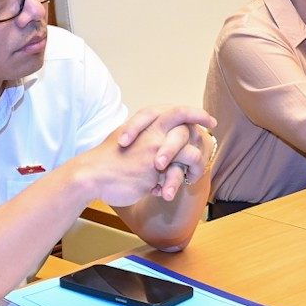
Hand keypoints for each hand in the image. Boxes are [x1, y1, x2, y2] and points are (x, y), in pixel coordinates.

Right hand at [83, 107, 215, 204]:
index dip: (194, 113)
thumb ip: (145, 140)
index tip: (208, 119)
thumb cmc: (107, 161)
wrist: (92, 174)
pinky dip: (171, 187)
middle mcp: (154, 133)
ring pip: (191, 155)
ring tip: (192, 177)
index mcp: (146, 125)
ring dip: (194, 169)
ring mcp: (157, 151)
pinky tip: (162, 193)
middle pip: (187, 125)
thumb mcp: (126, 140)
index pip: (176, 112)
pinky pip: (175, 178)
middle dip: (202, 124)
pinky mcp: (156, 171)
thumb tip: (160, 149)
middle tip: (213, 125)